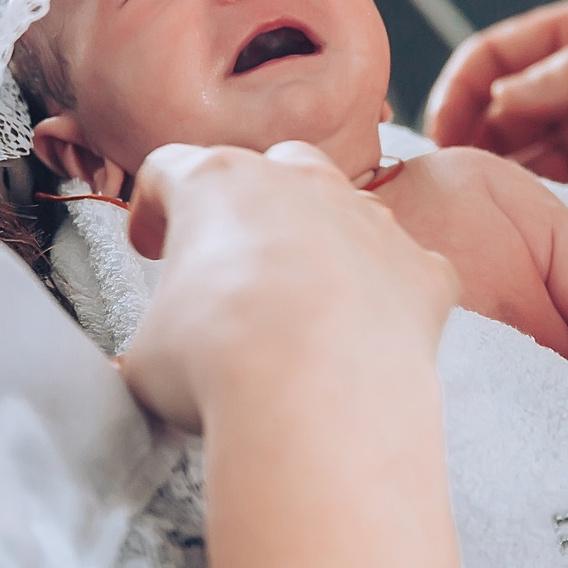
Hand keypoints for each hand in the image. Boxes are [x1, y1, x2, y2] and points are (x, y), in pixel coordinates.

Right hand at [118, 141, 455, 431]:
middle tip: (235, 263)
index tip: (151, 245)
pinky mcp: (421, 268)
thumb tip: (156, 366)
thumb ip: (153, 337)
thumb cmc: (218, 364)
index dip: (154, 208)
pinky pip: (406, 269)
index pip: (171, 170)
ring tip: (304, 302)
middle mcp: (300, 182)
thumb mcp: (146, 354)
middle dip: (255, 207)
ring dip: (325, 242)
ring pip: (347, 208)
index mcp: (216, 184)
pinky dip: (387, 294)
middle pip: (274, 168)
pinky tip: (365, 335)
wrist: (316, 399)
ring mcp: (368, 219)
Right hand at [423, 0, 567, 218]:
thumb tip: (503, 102)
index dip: (458, 93)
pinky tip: (535, 243)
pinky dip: (548, 222)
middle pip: (496, 122)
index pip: (490, 60)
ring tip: (482, 227)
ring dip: (503, 194)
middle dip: (467, 154)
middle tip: (445, 197)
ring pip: (527, 169)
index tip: (441, 136)